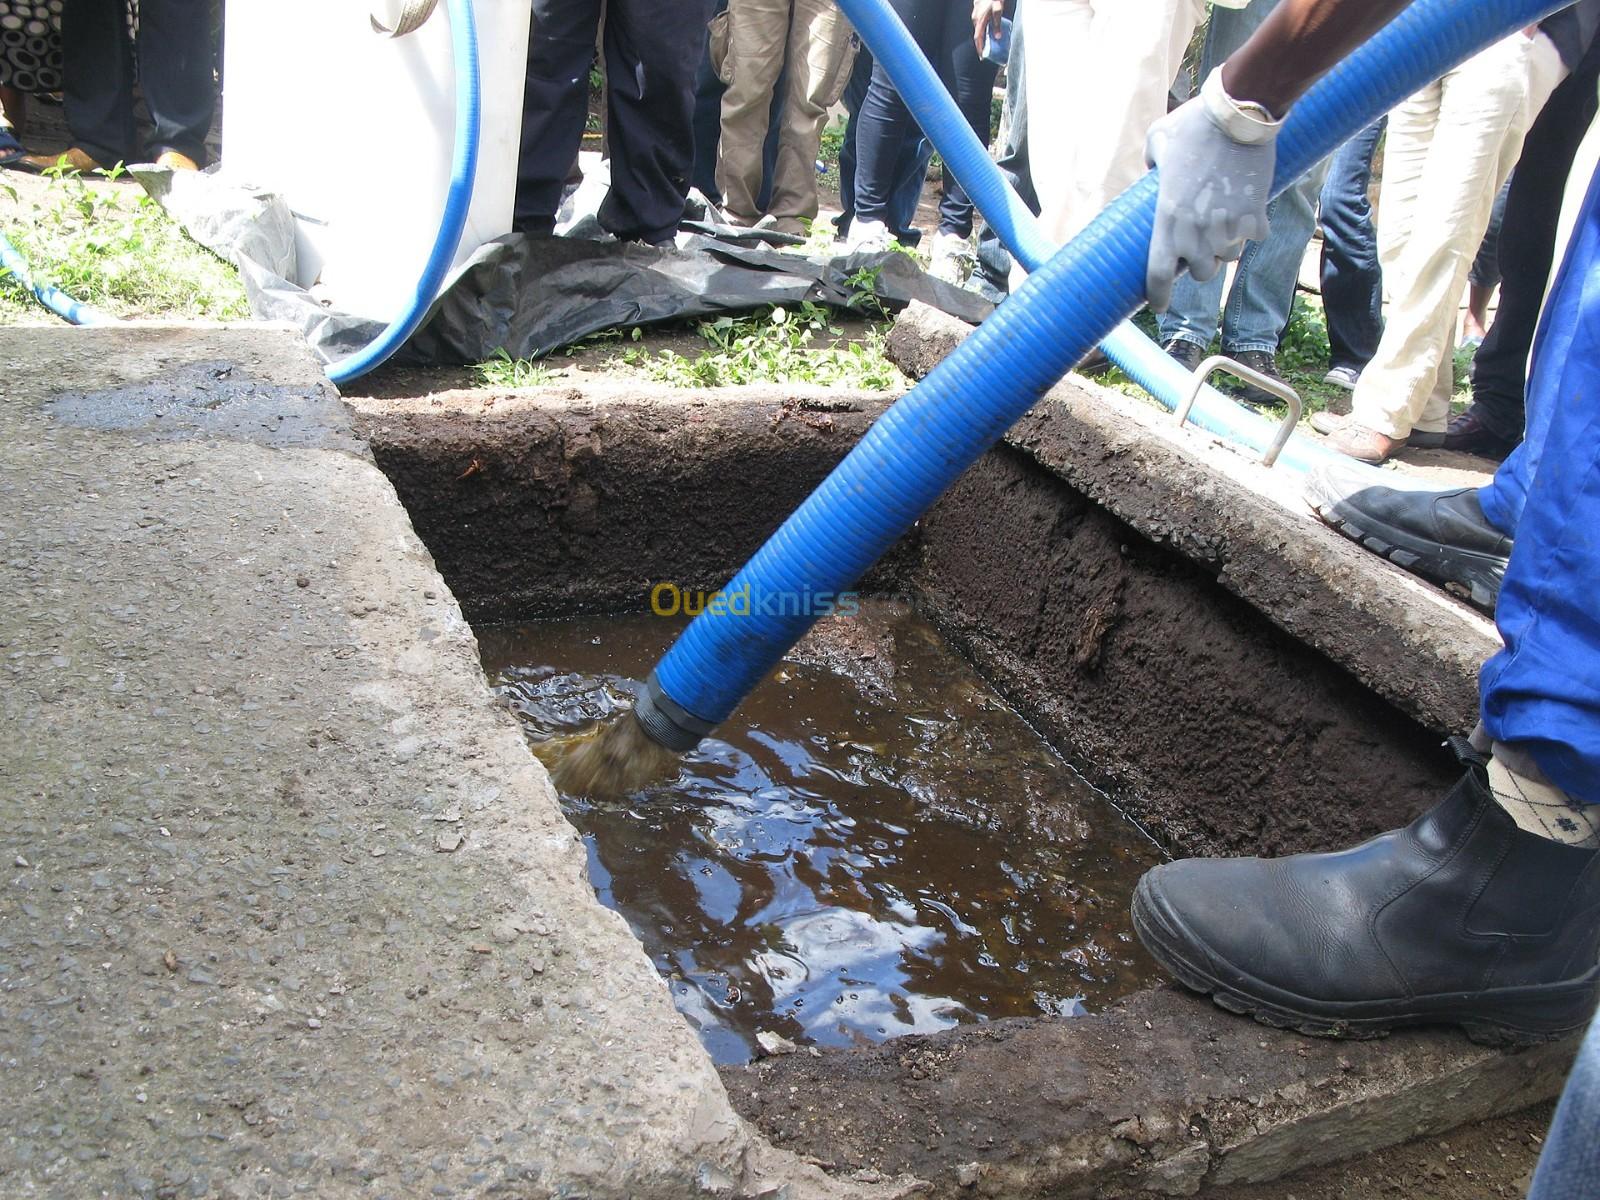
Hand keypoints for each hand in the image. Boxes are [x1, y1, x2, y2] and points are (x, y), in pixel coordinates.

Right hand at [972, 0, 1003, 54]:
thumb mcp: (998, 11)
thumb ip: (997, 24)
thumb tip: (997, 37)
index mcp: (979, 21)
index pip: (978, 38)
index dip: (979, 48)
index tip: (981, 56)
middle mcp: (975, 19)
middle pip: (977, 35)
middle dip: (981, 44)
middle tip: (985, 52)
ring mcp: (975, 15)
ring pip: (978, 29)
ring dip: (982, 37)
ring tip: (987, 43)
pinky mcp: (977, 12)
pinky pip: (979, 24)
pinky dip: (982, 30)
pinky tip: (987, 30)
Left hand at [1144, 70, 1277, 312]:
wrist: (1239, 112)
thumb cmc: (1193, 124)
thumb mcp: (1158, 141)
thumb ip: (1151, 164)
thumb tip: (1152, 172)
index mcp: (1167, 220)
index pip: (1158, 276)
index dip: (1158, 297)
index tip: (1158, 305)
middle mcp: (1196, 231)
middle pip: (1201, 273)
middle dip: (1200, 265)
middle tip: (1200, 248)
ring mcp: (1228, 226)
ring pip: (1229, 258)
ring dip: (1226, 247)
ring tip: (1224, 224)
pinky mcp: (1255, 215)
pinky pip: (1255, 236)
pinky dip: (1253, 228)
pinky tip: (1248, 209)